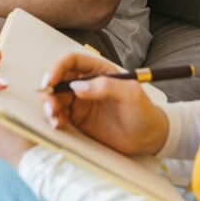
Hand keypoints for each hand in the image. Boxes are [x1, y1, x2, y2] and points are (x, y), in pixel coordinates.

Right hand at [43, 53, 168, 156]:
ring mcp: (81, 102)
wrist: (149, 139)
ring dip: (50, 106)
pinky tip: (59, 124)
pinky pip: (60, 115)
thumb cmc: (144, 112)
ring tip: (54, 118)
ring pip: (56, 98)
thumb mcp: (131, 94)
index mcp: (98, 70)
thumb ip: (106, 86)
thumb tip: (78, 87)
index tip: (50, 80)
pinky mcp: (79, 119)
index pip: (72, 61)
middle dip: (50, 90)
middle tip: (50, 104)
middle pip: (59, 80)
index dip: (58, 67)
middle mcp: (87, 84)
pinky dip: (55, 118)